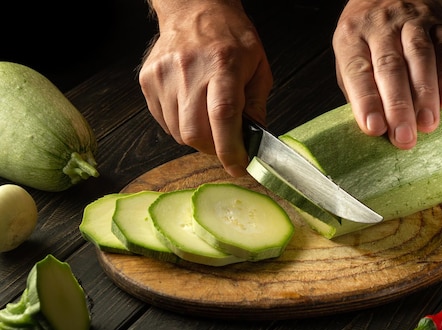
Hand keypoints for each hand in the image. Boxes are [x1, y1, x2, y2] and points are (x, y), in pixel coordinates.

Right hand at [139, 0, 272, 176]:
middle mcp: (189, 70)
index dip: (230, 149)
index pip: (223, 116)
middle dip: (213, 150)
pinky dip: (180, 126)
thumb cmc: (230, 37)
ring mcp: (164, 75)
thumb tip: (253, 142)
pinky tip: (191, 109)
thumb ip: (257, 106)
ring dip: (197, 139)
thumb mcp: (258, 67)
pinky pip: (164, 122)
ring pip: (178, 133)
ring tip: (208, 120)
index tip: (239, 166)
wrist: (194, 8)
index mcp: (223, 64)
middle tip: (226, 147)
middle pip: (194, 132)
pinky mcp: (147, 80)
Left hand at [333, 0, 441, 148]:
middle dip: (399, 106)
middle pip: (390, 67)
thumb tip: (375, 129)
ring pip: (420, 57)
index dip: (366, 102)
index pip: (357, 71)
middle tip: (405, 137)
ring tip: (428, 124)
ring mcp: (410, 22)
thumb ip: (358, 90)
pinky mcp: (438, 22)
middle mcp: (380, 27)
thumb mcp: (349, 58)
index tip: (375, 129)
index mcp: (351, 38)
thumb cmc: (365, 39)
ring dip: (426, 94)